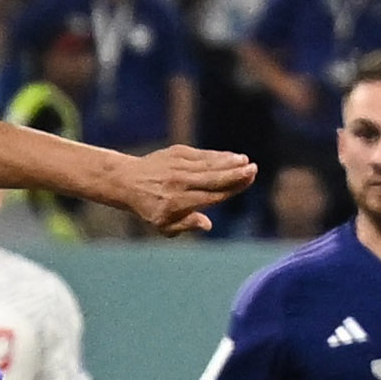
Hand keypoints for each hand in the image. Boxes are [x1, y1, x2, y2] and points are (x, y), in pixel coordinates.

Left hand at [106, 144, 256, 235]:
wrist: (127, 181)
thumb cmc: (150, 207)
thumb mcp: (163, 226)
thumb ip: (186, 225)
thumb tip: (207, 224)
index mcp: (179, 202)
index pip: (212, 195)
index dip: (232, 188)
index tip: (248, 181)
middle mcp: (179, 183)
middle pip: (213, 178)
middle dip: (235, 173)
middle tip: (253, 169)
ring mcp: (177, 166)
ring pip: (208, 164)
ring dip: (228, 162)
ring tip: (245, 161)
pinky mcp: (176, 153)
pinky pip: (201, 155)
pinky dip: (216, 155)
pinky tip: (230, 156)